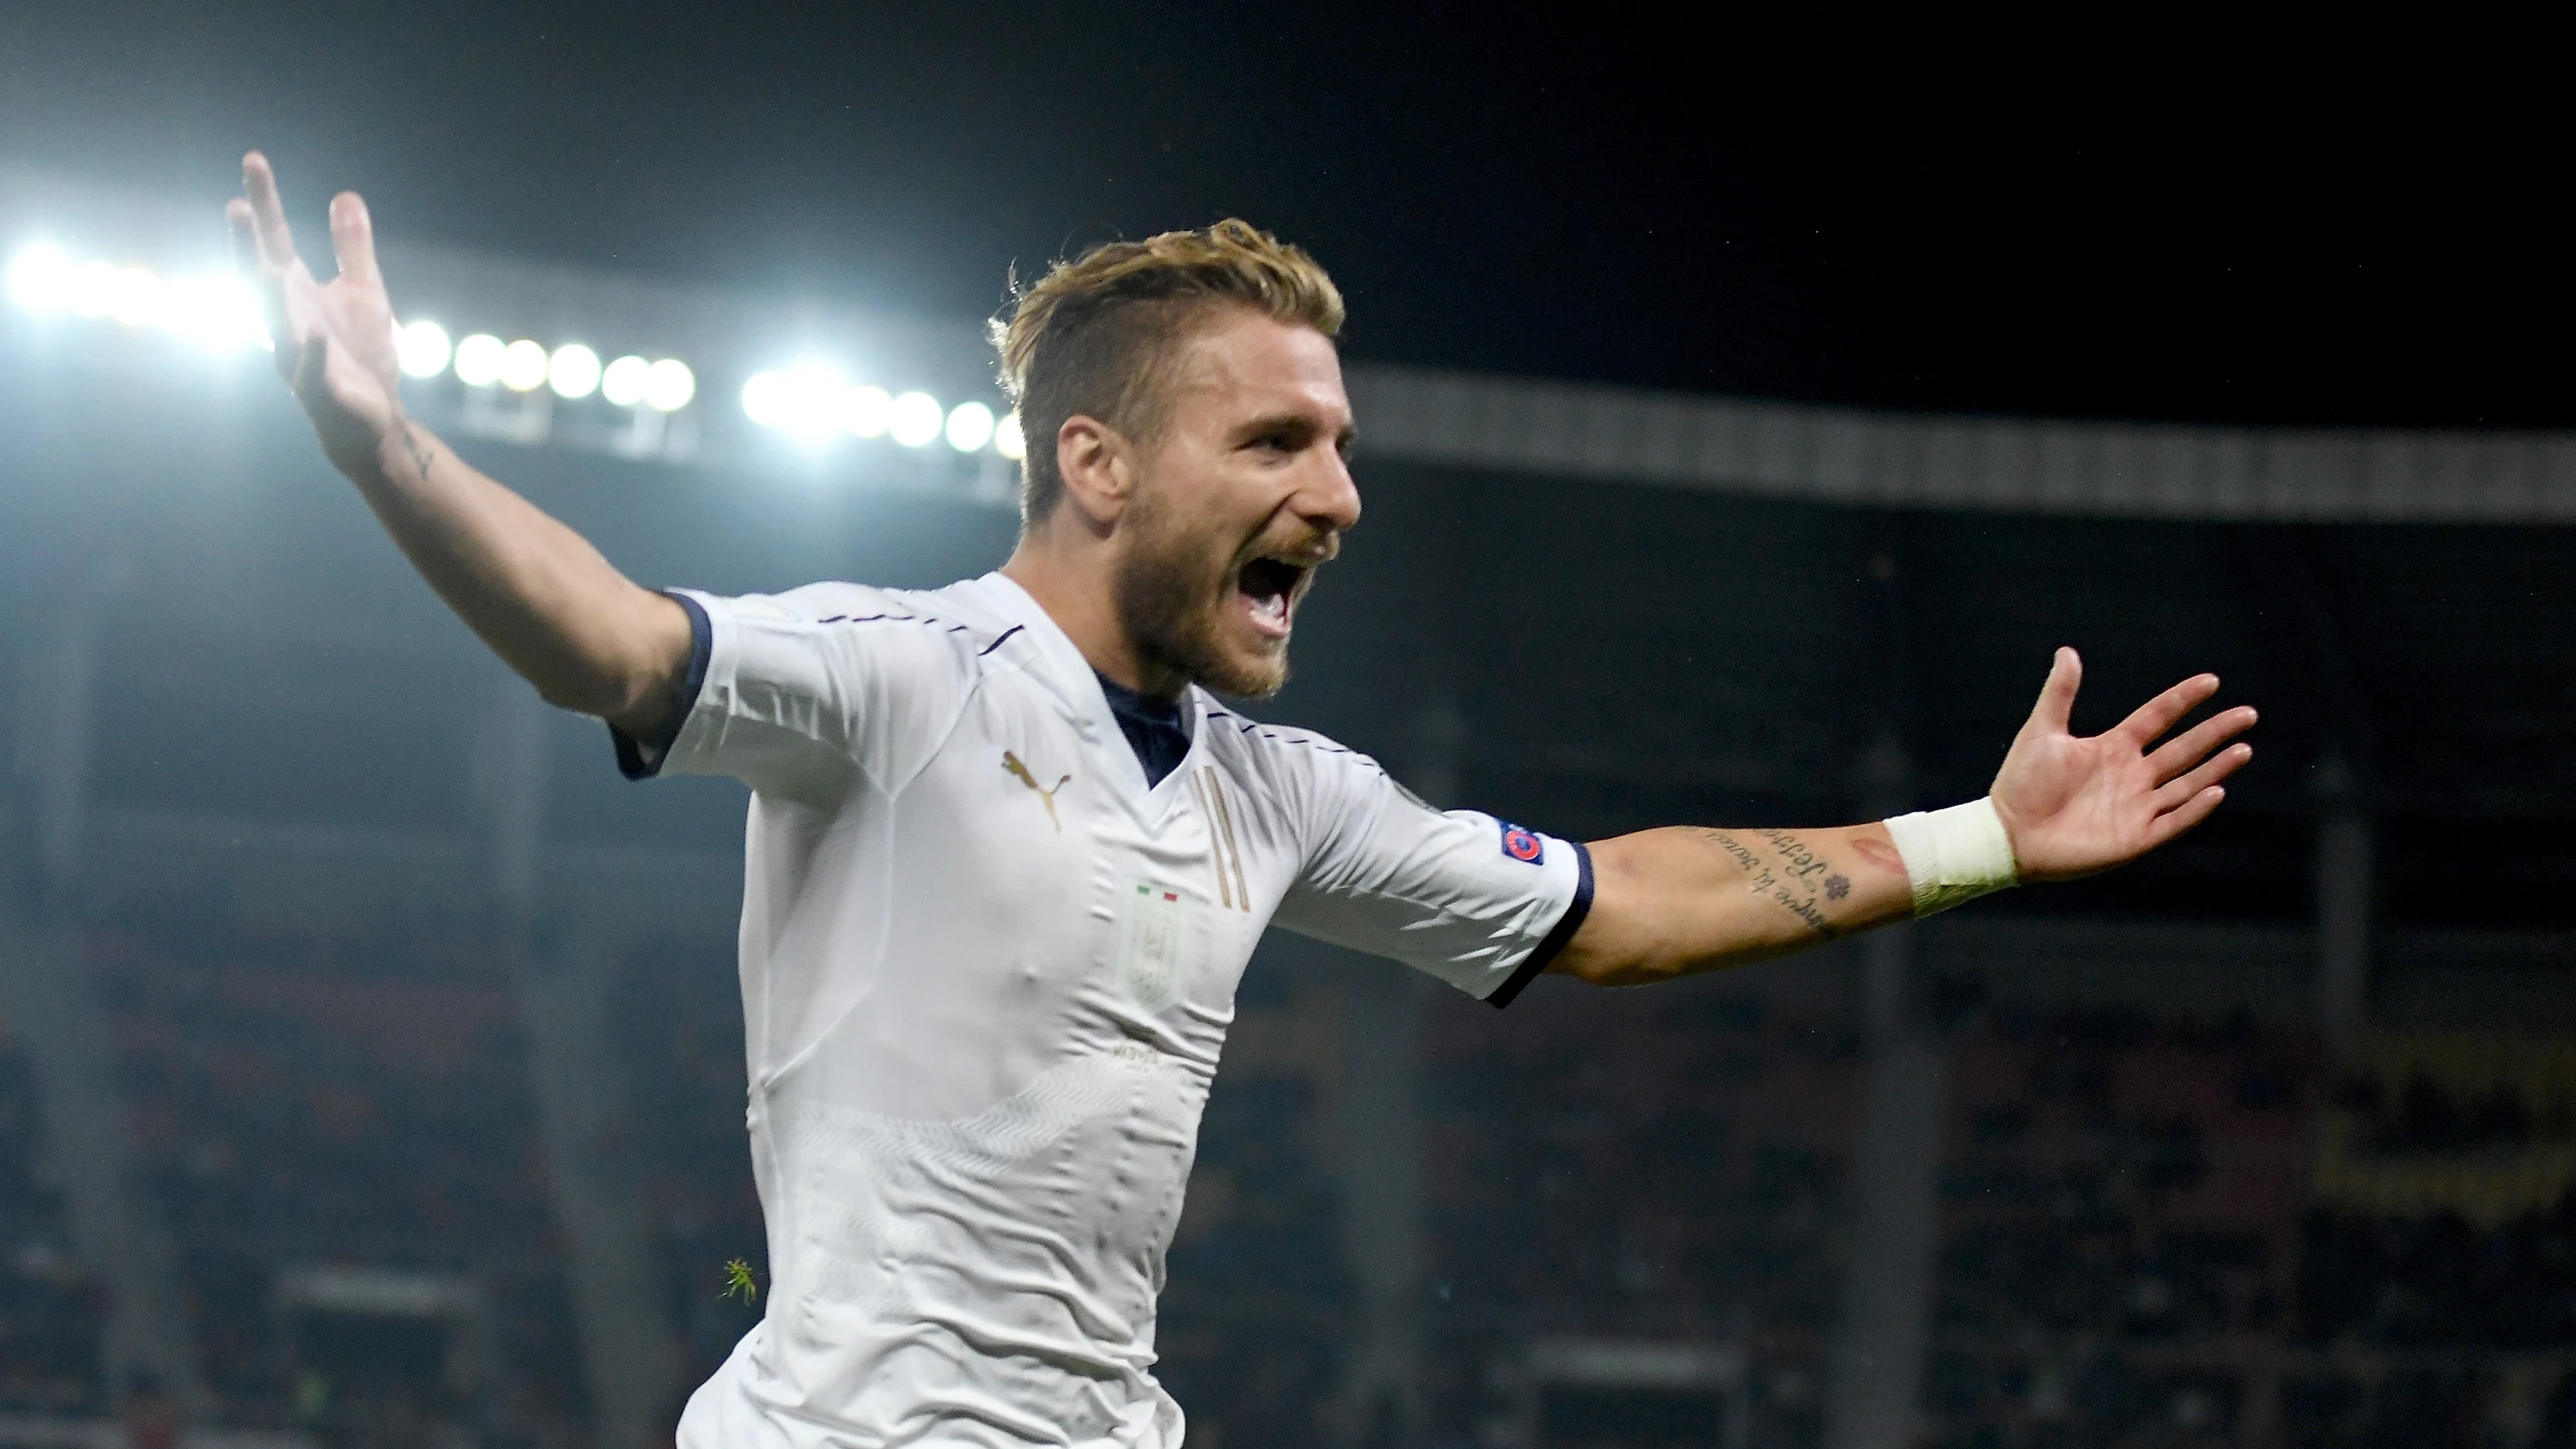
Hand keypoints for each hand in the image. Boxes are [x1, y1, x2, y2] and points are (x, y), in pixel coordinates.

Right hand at [227, 152, 403, 474]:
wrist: (373, 422)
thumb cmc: (361, 356)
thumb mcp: (364, 292)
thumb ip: (352, 247)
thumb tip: (346, 194)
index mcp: (294, 293)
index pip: (274, 240)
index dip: (264, 203)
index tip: (253, 160)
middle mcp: (286, 321)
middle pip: (260, 276)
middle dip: (248, 244)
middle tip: (235, 204)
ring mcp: (297, 357)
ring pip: (276, 326)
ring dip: (269, 299)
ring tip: (265, 267)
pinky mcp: (319, 392)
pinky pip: (311, 371)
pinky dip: (311, 353)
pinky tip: (314, 333)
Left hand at [1989, 648, 2254, 881]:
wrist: (2009, 834)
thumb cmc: (2021, 783)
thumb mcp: (2042, 731)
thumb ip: (2060, 693)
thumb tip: (2067, 651)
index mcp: (2112, 747)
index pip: (2158, 717)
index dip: (2183, 699)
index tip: (2212, 681)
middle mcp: (2131, 775)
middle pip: (2183, 749)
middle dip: (2215, 732)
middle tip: (2248, 713)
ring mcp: (2136, 807)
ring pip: (2187, 784)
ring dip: (2216, 768)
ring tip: (2244, 748)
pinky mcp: (2135, 837)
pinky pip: (2173, 821)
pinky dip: (2194, 808)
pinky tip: (2216, 790)